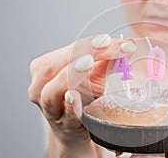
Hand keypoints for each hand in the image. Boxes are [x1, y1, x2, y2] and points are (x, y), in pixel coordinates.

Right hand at [28, 34, 135, 156]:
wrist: (74, 128)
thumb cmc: (81, 98)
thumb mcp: (93, 76)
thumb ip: (108, 60)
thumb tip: (127, 44)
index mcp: (45, 68)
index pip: (68, 51)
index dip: (90, 43)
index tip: (111, 40)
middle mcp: (40, 87)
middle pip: (55, 66)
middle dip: (83, 52)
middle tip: (107, 46)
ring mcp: (50, 109)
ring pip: (52, 90)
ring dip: (72, 74)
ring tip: (88, 62)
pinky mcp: (65, 126)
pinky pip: (66, 115)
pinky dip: (71, 106)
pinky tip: (75, 96)